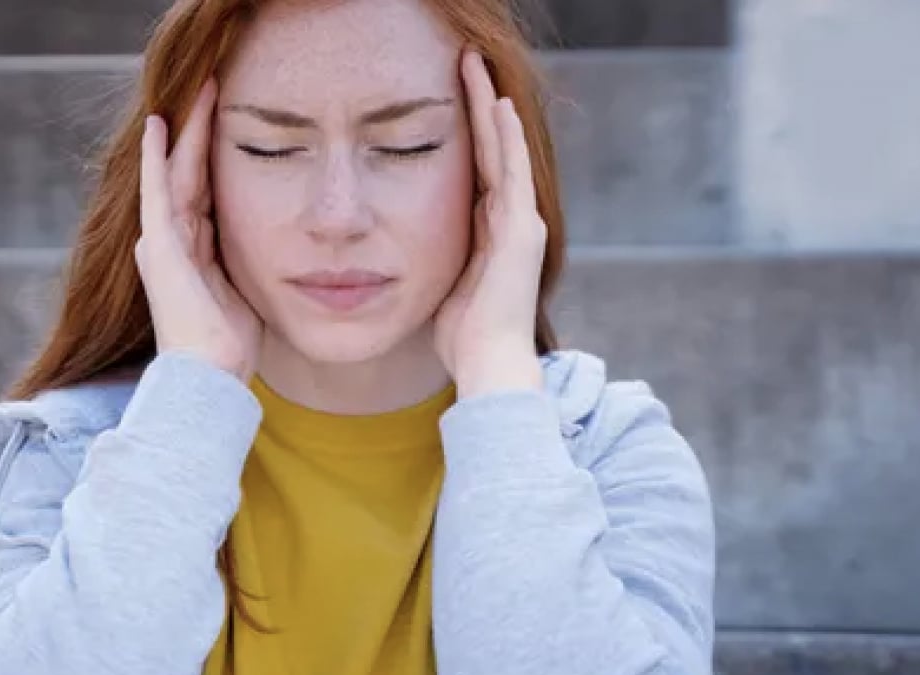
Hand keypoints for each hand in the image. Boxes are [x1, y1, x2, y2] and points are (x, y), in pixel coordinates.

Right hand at [137, 77, 261, 381]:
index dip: (216, 153)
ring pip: (175, 171)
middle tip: (215, 84)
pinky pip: (157, 191)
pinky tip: (161, 125)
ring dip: (186, 130)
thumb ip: (251, 262)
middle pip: (189, 171)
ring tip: (200, 90)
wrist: (209, 377)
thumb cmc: (232, 345)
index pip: (205, 189)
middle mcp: (171, 241)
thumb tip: (284, 247)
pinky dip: (157, 158)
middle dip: (201, 129)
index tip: (231, 117)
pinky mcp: (159, 246)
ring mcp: (161, 242)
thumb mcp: (248, 289)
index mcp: (193, 251)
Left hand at [434, 49, 549, 397]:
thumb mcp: (440, 286)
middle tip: (463, 64)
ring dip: (490, 110)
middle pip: (491, 151)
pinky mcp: (522, 231)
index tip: (447, 98)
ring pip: (504, 152)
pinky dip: (505, 139)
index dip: (463, 133)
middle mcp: (510, 222)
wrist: (488, 365)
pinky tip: (497, 107)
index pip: (475, 170)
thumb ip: (431, 261)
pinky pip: (512, 173)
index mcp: (488, 234)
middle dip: (478, 108)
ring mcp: (520, 224)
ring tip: (476, 70)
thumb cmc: (461, 339)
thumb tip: (397, 251)